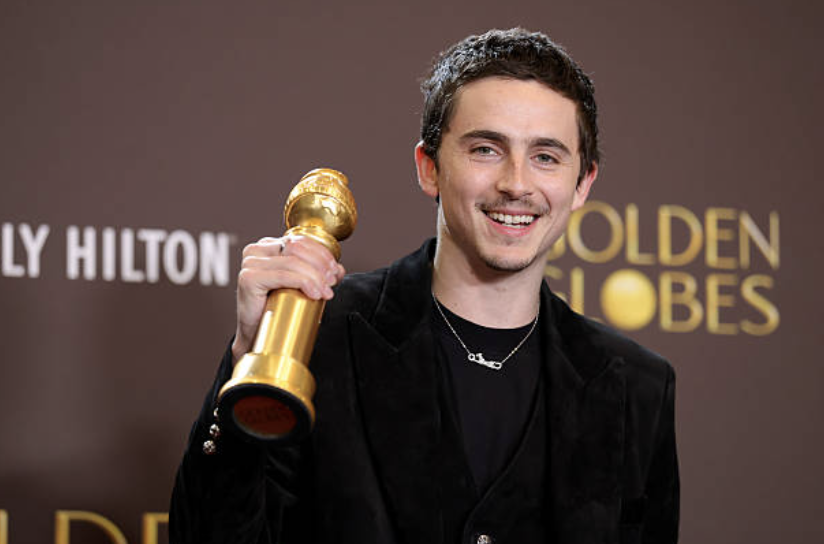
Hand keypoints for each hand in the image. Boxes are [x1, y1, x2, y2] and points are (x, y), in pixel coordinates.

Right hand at [231, 235, 344, 363]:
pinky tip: (314, 294)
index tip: (335, 271)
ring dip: (316, 276)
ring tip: (326, 291)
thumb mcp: (300, 285)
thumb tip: (338, 270)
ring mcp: (250, 263)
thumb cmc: (274, 308)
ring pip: (293, 262)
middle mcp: (256, 250)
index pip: (300, 241)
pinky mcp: (248, 278)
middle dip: (321, 265)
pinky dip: (303, 283)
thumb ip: (318, 273)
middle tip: (332, 282)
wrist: (255, 333)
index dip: (322, 254)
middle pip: (297, 249)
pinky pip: (283, 275)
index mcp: (267, 246)